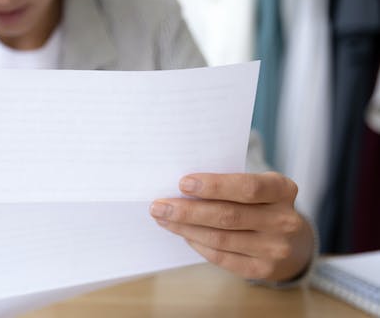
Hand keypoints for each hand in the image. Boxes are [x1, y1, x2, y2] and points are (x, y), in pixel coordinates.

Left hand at [150, 172, 313, 281]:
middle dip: (188, 210)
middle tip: (159, 205)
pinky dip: (198, 244)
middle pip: (228, 216)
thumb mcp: (255, 186)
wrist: (292, 240)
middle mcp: (284, 220)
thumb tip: (181, 188)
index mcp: (282, 189)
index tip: (182, 183)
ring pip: (221, 238)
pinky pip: (222, 257)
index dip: (214, 185)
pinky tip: (183, 234)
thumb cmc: (260, 204)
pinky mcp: (263, 269)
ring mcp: (275, 248)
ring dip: (186, 228)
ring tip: (163, 218)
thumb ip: (227, 184)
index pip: (248, 187)